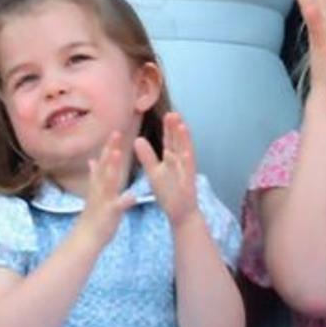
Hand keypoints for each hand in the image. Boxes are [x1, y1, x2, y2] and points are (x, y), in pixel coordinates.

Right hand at [77, 131, 135, 247]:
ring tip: (118, 153)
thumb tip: (92, 160)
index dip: (109, 145)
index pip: (104, 160)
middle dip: (110, 148)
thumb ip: (96, 175)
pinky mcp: (109, 212)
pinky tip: (133, 196)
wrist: (86, 237)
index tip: (116, 129)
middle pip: (105, 165)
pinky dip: (125, 200)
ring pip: (108, 181)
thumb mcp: (95, 191)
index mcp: (99, 183)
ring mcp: (103, 199)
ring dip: (112, 167)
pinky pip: (118, 206)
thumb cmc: (95, 214)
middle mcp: (99, 187)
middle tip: (116, 131)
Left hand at [134, 112, 200, 229]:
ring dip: (184, 141)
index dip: (168, 128)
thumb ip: (147, 156)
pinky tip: (186, 153)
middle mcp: (181, 163)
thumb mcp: (154, 172)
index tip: (167, 114)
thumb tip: (137, 139)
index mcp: (172, 160)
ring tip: (182, 126)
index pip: (170, 141)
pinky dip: (187, 162)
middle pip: (179, 143)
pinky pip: (187, 172)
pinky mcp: (188, 183)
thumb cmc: (168, 193)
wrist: (181, 213)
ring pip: (186, 153)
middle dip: (177, 129)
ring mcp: (186, 172)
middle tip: (173, 113)